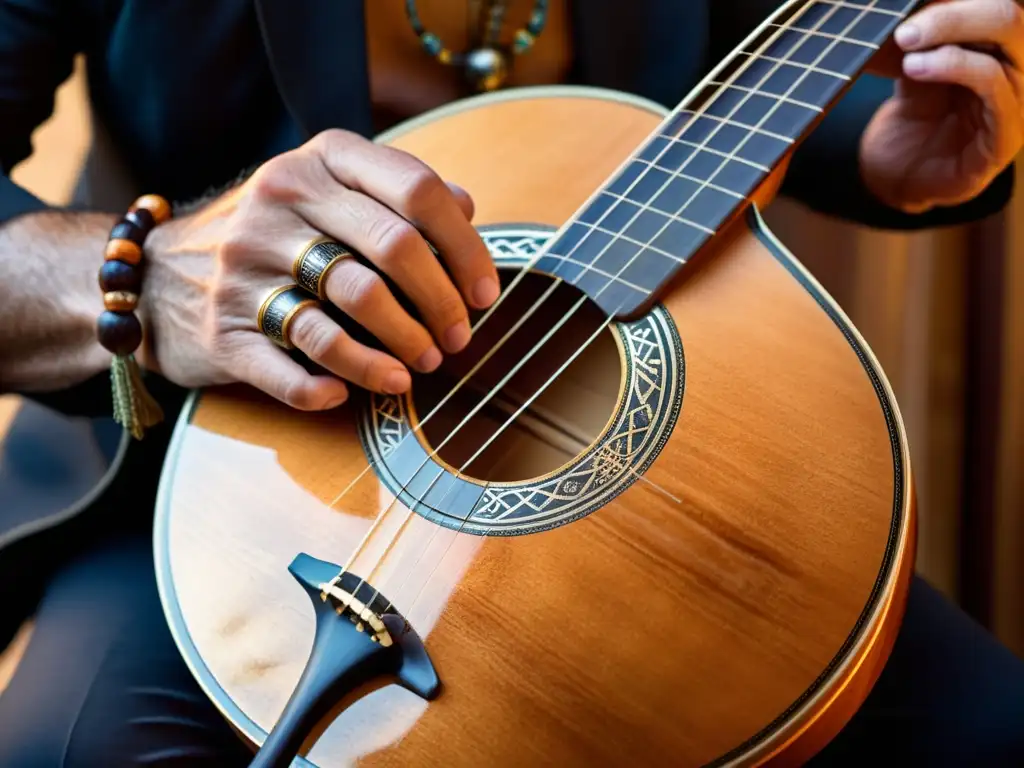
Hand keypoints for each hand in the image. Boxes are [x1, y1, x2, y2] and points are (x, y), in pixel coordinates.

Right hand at [139, 129, 499, 409]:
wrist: (153, 278)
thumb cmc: (268, 238)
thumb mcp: (322, 192)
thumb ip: (393, 193)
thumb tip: (467, 207)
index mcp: (318, 162)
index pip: (416, 190)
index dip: (466, 247)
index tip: (485, 293)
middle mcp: (279, 202)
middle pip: (393, 248)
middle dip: (442, 304)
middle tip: (458, 340)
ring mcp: (245, 266)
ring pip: (350, 309)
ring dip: (400, 348)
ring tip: (419, 368)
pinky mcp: (224, 331)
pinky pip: (295, 366)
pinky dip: (336, 385)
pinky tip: (354, 392)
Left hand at [861, 0, 1023, 212]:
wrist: (903, 175)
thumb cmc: (914, 118)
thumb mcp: (915, 64)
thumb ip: (922, 35)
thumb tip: (902, 1)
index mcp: (1003, 44)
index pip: (997, 4)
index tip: (910, 3)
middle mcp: (1021, 64)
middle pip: (1010, 12)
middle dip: (955, 11)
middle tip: (906, 27)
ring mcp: (1021, 98)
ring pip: (1012, 37)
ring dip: (952, 32)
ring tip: (906, 45)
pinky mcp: (1009, 133)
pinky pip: (997, 87)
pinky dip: (956, 67)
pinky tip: (917, 68)